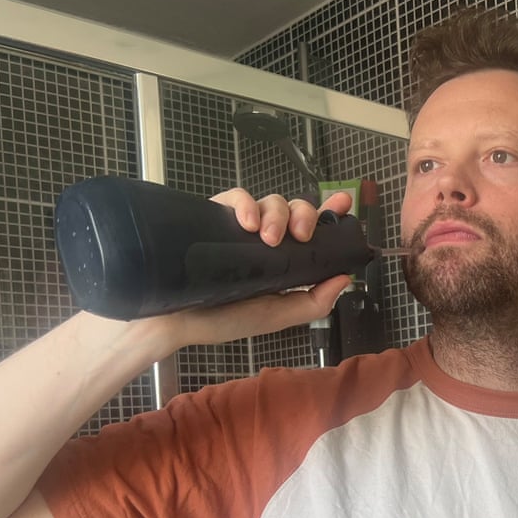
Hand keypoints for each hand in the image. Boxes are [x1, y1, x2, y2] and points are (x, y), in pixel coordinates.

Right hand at [147, 189, 354, 348]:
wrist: (172, 322)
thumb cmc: (222, 320)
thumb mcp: (274, 316)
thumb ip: (312, 302)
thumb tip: (344, 278)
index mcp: (283, 260)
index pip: (312, 231)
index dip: (330, 214)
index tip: (344, 205)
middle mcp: (264, 240)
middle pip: (295, 210)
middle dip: (305, 216)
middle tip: (301, 236)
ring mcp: (239, 227)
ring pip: (270, 201)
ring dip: (277, 214)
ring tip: (269, 238)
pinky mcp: (214, 217)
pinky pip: (235, 196)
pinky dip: (246, 204)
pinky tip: (247, 224)